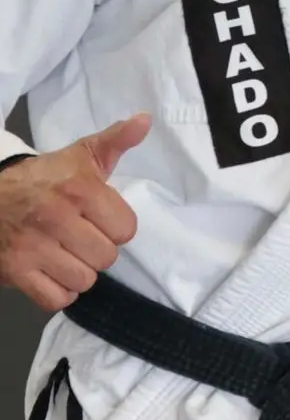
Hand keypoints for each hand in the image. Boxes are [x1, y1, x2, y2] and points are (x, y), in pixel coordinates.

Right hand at [0, 116, 145, 311]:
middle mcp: (56, 218)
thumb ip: (115, 141)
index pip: (126, 229)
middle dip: (98, 250)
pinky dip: (59, 292)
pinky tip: (54, 274)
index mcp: (79, 189)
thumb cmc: (40, 178)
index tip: (100, 219)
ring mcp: (33, 248)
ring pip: (84, 281)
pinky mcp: (14, 271)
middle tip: (82, 238)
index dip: (116, 227)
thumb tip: (145, 121)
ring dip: (79, 272)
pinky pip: (56, 299)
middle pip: (106, 257)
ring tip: (67, 255)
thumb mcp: (79, 155)